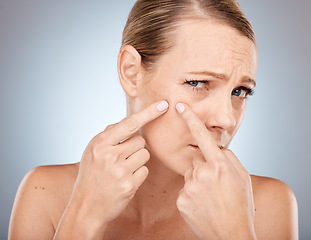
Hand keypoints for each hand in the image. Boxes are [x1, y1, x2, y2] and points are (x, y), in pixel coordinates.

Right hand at [69, 100, 168, 227]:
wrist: (86, 206)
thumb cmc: (91, 175)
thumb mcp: (92, 151)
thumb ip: (110, 135)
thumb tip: (131, 122)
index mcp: (100, 143)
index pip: (130, 123)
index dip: (148, 113)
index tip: (163, 105)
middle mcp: (110, 155)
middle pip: (140, 141)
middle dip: (135, 147)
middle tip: (121, 159)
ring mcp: (120, 171)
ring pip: (145, 155)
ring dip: (138, 161)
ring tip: (122, 169)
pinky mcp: (129, 186)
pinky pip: (145, 171)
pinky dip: (138, 174)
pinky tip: (125, 180)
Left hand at [175, 103, 255, 239]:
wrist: (231, 235)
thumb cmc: (240, 206)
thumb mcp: (242, 178)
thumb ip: (229, 158)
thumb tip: (216, 148)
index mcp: (219, 166)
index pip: (202, 137)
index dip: (190, 120)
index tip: (180, 107)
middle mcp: (202, 174)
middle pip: (196, 160)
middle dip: (203, 167)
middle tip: (215, 184)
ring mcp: (190, 187)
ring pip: (190, 174)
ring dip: (197, 181)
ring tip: (210, 196)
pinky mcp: (181, 200)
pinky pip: (184, 189)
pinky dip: (191, 194)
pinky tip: (202, 204)